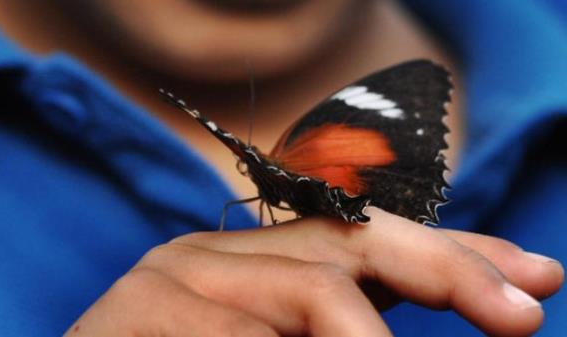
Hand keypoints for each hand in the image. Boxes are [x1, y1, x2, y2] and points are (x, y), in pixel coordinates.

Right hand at [64, 208, 562, 336]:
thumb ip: (332, 325)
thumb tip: (398, 328)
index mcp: (250, 262)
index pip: (366, 238)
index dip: (453, 256)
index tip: (533, 278)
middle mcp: (220, 252)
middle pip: (349, 239)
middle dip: (444, 270)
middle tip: (520, 311)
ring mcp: (180, 276)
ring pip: (313, 289)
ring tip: (456, 330)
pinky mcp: (144, 312)